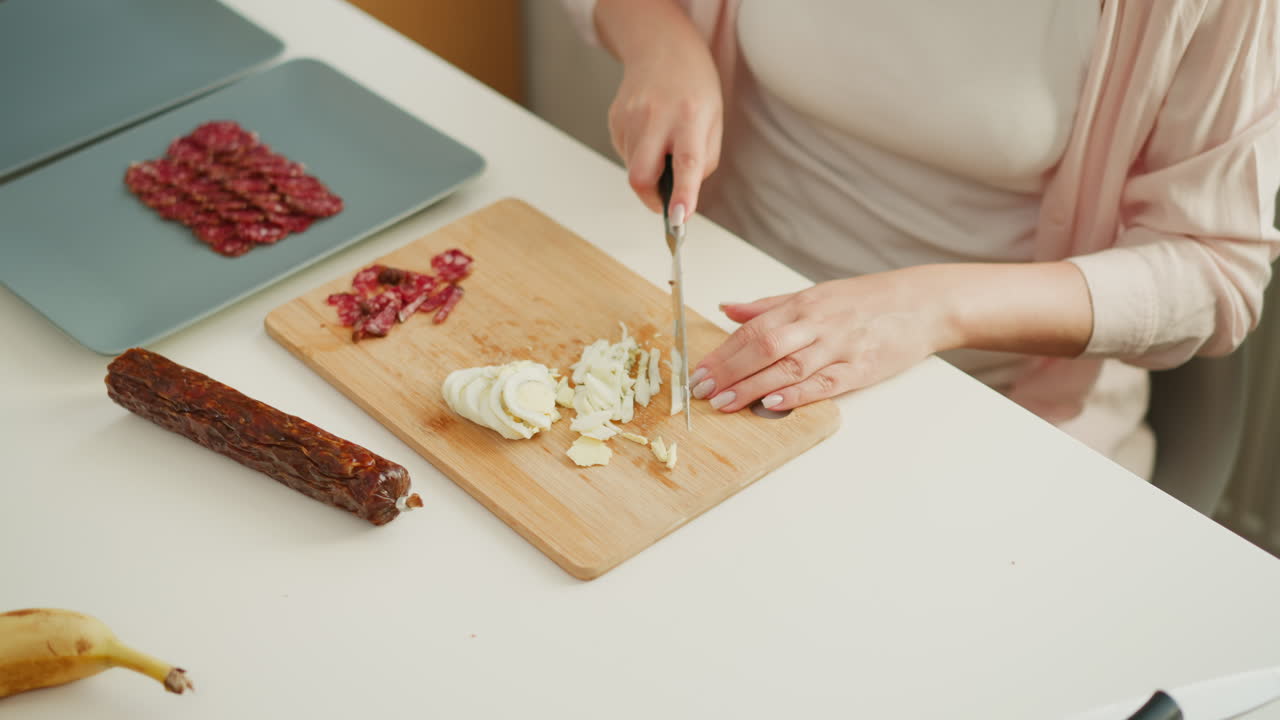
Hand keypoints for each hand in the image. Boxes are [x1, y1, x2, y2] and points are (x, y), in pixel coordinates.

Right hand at [598, 0, 722, 218]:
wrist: (663, 47)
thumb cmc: (695, 87)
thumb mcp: (714, 121)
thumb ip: (702, 161)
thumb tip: (682, 197)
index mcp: (690, 116)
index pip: (687, 163)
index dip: (683, 195)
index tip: (680, 219)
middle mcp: (656, 116)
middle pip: (641, 176)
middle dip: (651, 197)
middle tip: (665, 199)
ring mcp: (630, 117)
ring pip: (632, 168)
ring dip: (648, 171)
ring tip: (663, 144)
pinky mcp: (614, 119)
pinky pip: (625, 154)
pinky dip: (639, 155)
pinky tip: (650, 133)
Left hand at [691, 270, 952, 412]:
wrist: (924, 303)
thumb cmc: (869, 300)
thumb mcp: (816, 294)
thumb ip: (770, 306)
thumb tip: (729, 309)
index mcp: (803, 305)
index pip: (753, 329)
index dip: (722, 352)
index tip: (697, 371)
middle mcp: (817, 323)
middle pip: (764, 347)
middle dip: (728, 370)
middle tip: (701, 390)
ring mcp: (839, 346)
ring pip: (788, 367)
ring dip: (752, 387)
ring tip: (724, 403)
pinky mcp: (861, 368)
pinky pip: (824, 383)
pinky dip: (797, 395)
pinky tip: (772, 404)